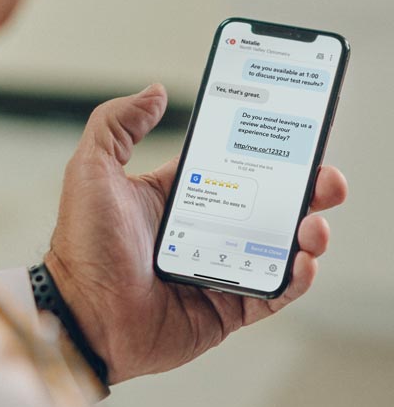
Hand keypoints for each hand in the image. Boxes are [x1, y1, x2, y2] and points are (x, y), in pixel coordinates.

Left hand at [45, 84, 346, 383]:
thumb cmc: (83, 244)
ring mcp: (217, 269)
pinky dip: (294, 278)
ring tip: (313, 223)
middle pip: (265, 204)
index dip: (264, 152)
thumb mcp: (92, 167)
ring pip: (277, 247)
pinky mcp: (226, 308)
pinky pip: (272, 292)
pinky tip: (301, 260)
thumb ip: (118, 123)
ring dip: (307, 232)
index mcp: (176, 196)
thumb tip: (156, 92)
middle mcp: (201, 230)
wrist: (81, 315)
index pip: (233, 167)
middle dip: (302, 190)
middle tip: (325, 179)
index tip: (292, 137)